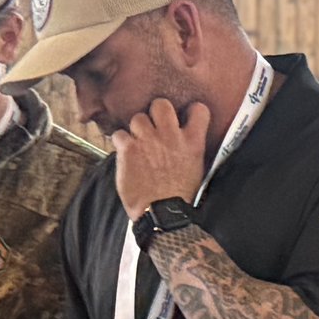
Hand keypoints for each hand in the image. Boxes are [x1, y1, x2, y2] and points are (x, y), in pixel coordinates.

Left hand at [111, 97, 211, 220]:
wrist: (162, 213)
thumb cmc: (180, 195)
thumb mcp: (197, 168)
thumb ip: (191, 147)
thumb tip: (185, 138)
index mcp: (193, 141)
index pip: (199, 109)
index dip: (190, 111)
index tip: (184, 118)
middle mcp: (171, 135)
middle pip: (160, 104)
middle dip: (156, 112)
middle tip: (153, 126)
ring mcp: (148, 140)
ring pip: (137, 118)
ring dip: (136, 130)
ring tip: (138, 144)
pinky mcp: (128, 149)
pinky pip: (119, 134)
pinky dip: (121, 143)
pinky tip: (125, 154)